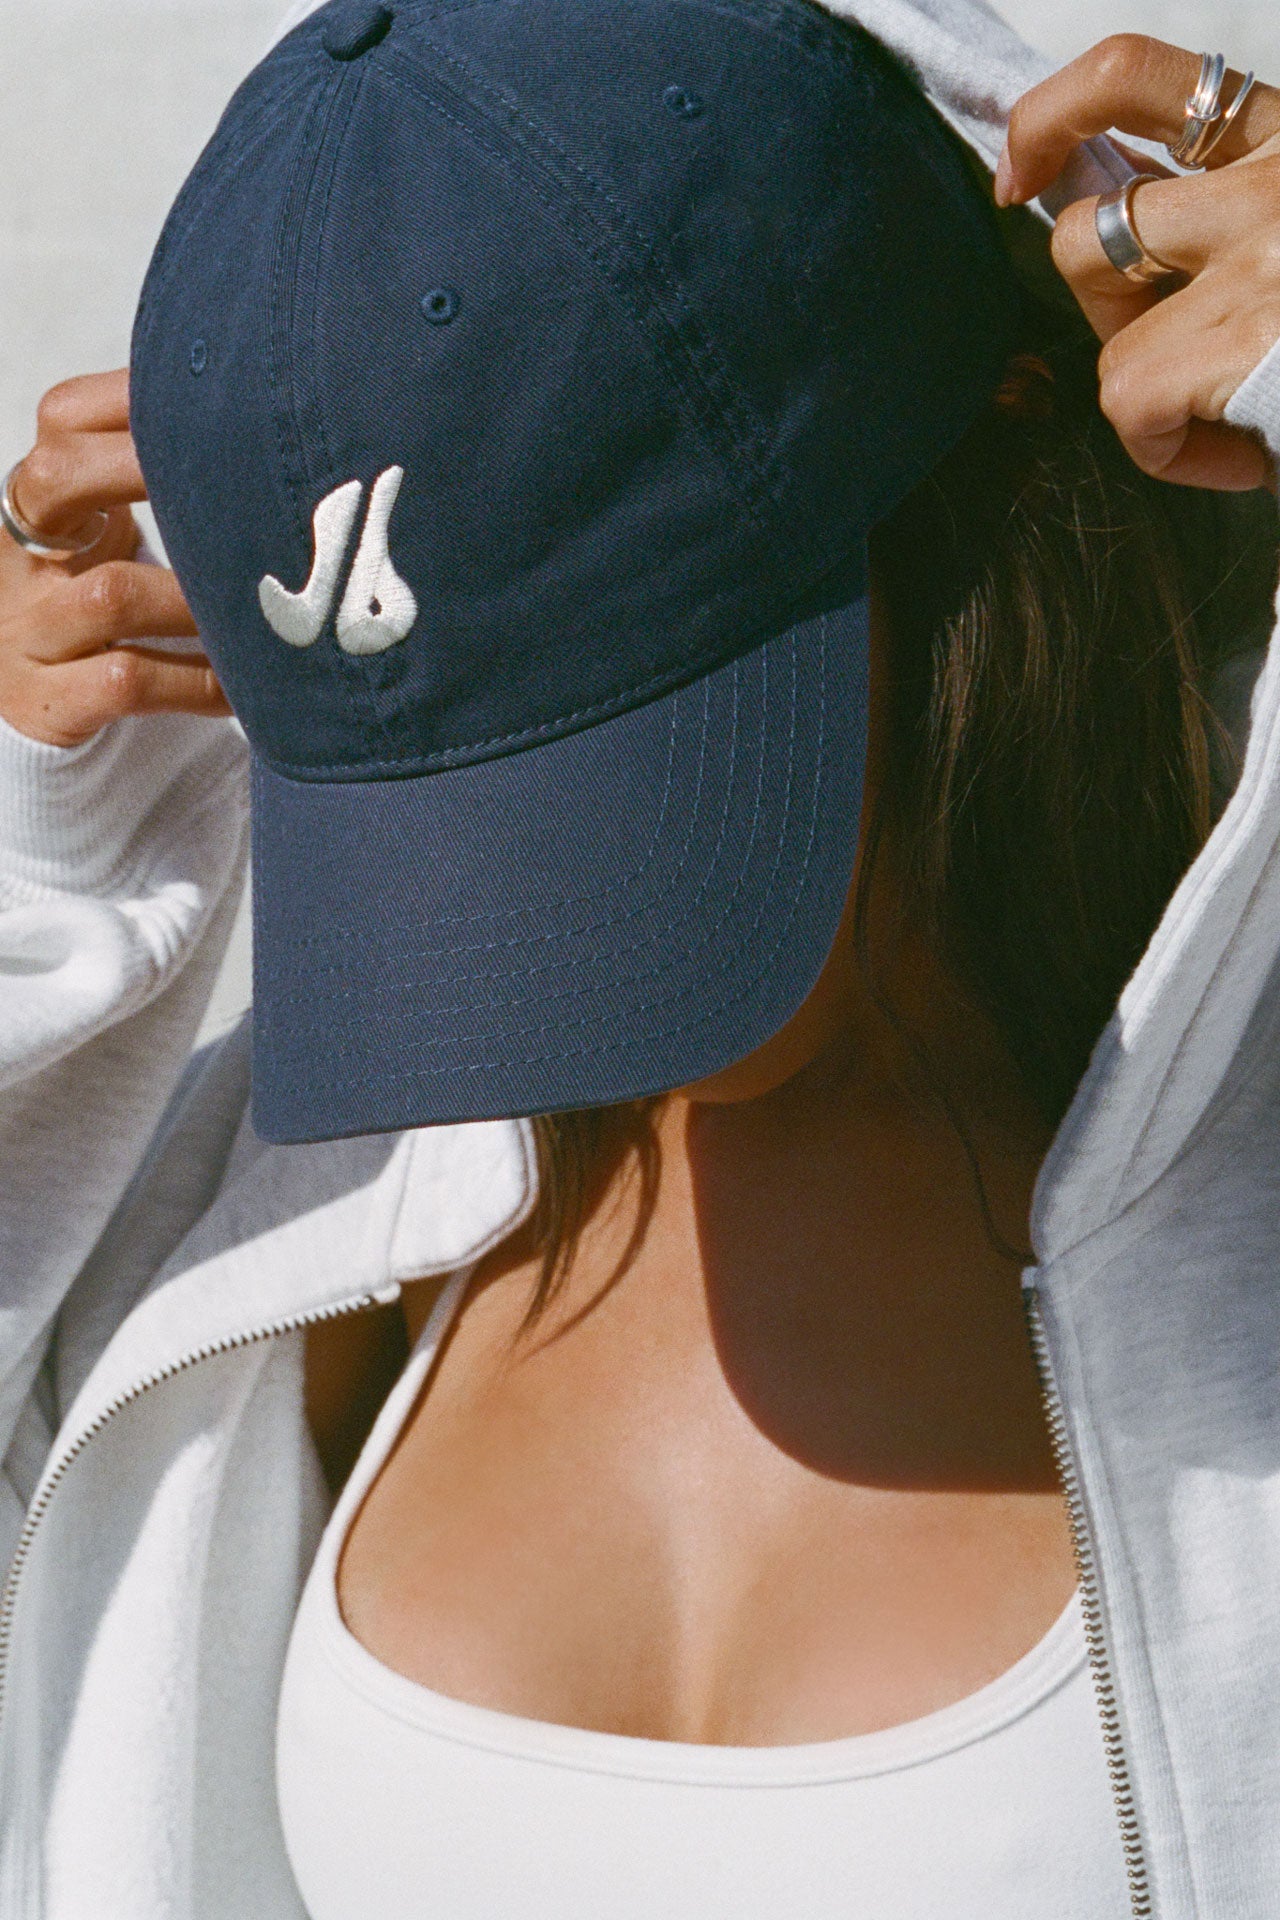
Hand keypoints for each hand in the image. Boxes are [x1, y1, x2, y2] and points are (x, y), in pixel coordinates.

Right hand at [0, 370, 230, 745]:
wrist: (34, 709)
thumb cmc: (93, 606)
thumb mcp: (102, 534)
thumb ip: (154, 484)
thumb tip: (262, 426)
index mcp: (41, 501)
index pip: (63, 418)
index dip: (132, 402)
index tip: (218, 413)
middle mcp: (23, 556)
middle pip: (56, 478)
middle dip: (150, 472)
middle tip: (240, 497)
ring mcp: (29, 629)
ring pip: (111, 593)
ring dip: (197, 600)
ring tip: (257, 610)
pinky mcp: (50, 700)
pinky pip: (128, 681)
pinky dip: (197, 681)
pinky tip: (242, 685)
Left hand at [998, 36, 1279, 490]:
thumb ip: (1243, 233)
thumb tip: (1137, 260)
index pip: (1143, 77)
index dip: (1057, 114)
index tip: (1021, 171)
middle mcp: (1277, 178)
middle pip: (1094, 214)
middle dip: (1105, 300)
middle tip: (1168, 349)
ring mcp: (1262, 251)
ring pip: (1099, 294)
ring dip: (1132, 366)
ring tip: (1214, 409)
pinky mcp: (1240, 337)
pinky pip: (1127, 397)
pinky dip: (1167, 451)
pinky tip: (1243, 462)